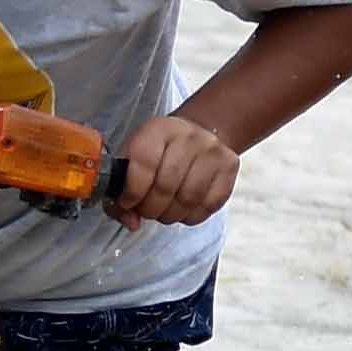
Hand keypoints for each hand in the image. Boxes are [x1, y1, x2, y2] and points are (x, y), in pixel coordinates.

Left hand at [106, 112, 238, 225]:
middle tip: (145, 210)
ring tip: (163, 211)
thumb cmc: (161, 149)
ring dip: (170, 215)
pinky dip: (190, 216)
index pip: (143, 165)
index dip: (132, 192)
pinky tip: (182, 209)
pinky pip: (207, 206)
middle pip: (166, 187)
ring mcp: (212, 151)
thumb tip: (130, 221)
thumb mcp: (135, 156)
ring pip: (187, 200)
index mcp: (158, 129)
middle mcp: (188, 137)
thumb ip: (123, 189)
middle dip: (150, 208)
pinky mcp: (229, 167)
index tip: (127, 203)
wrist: (200, 131)